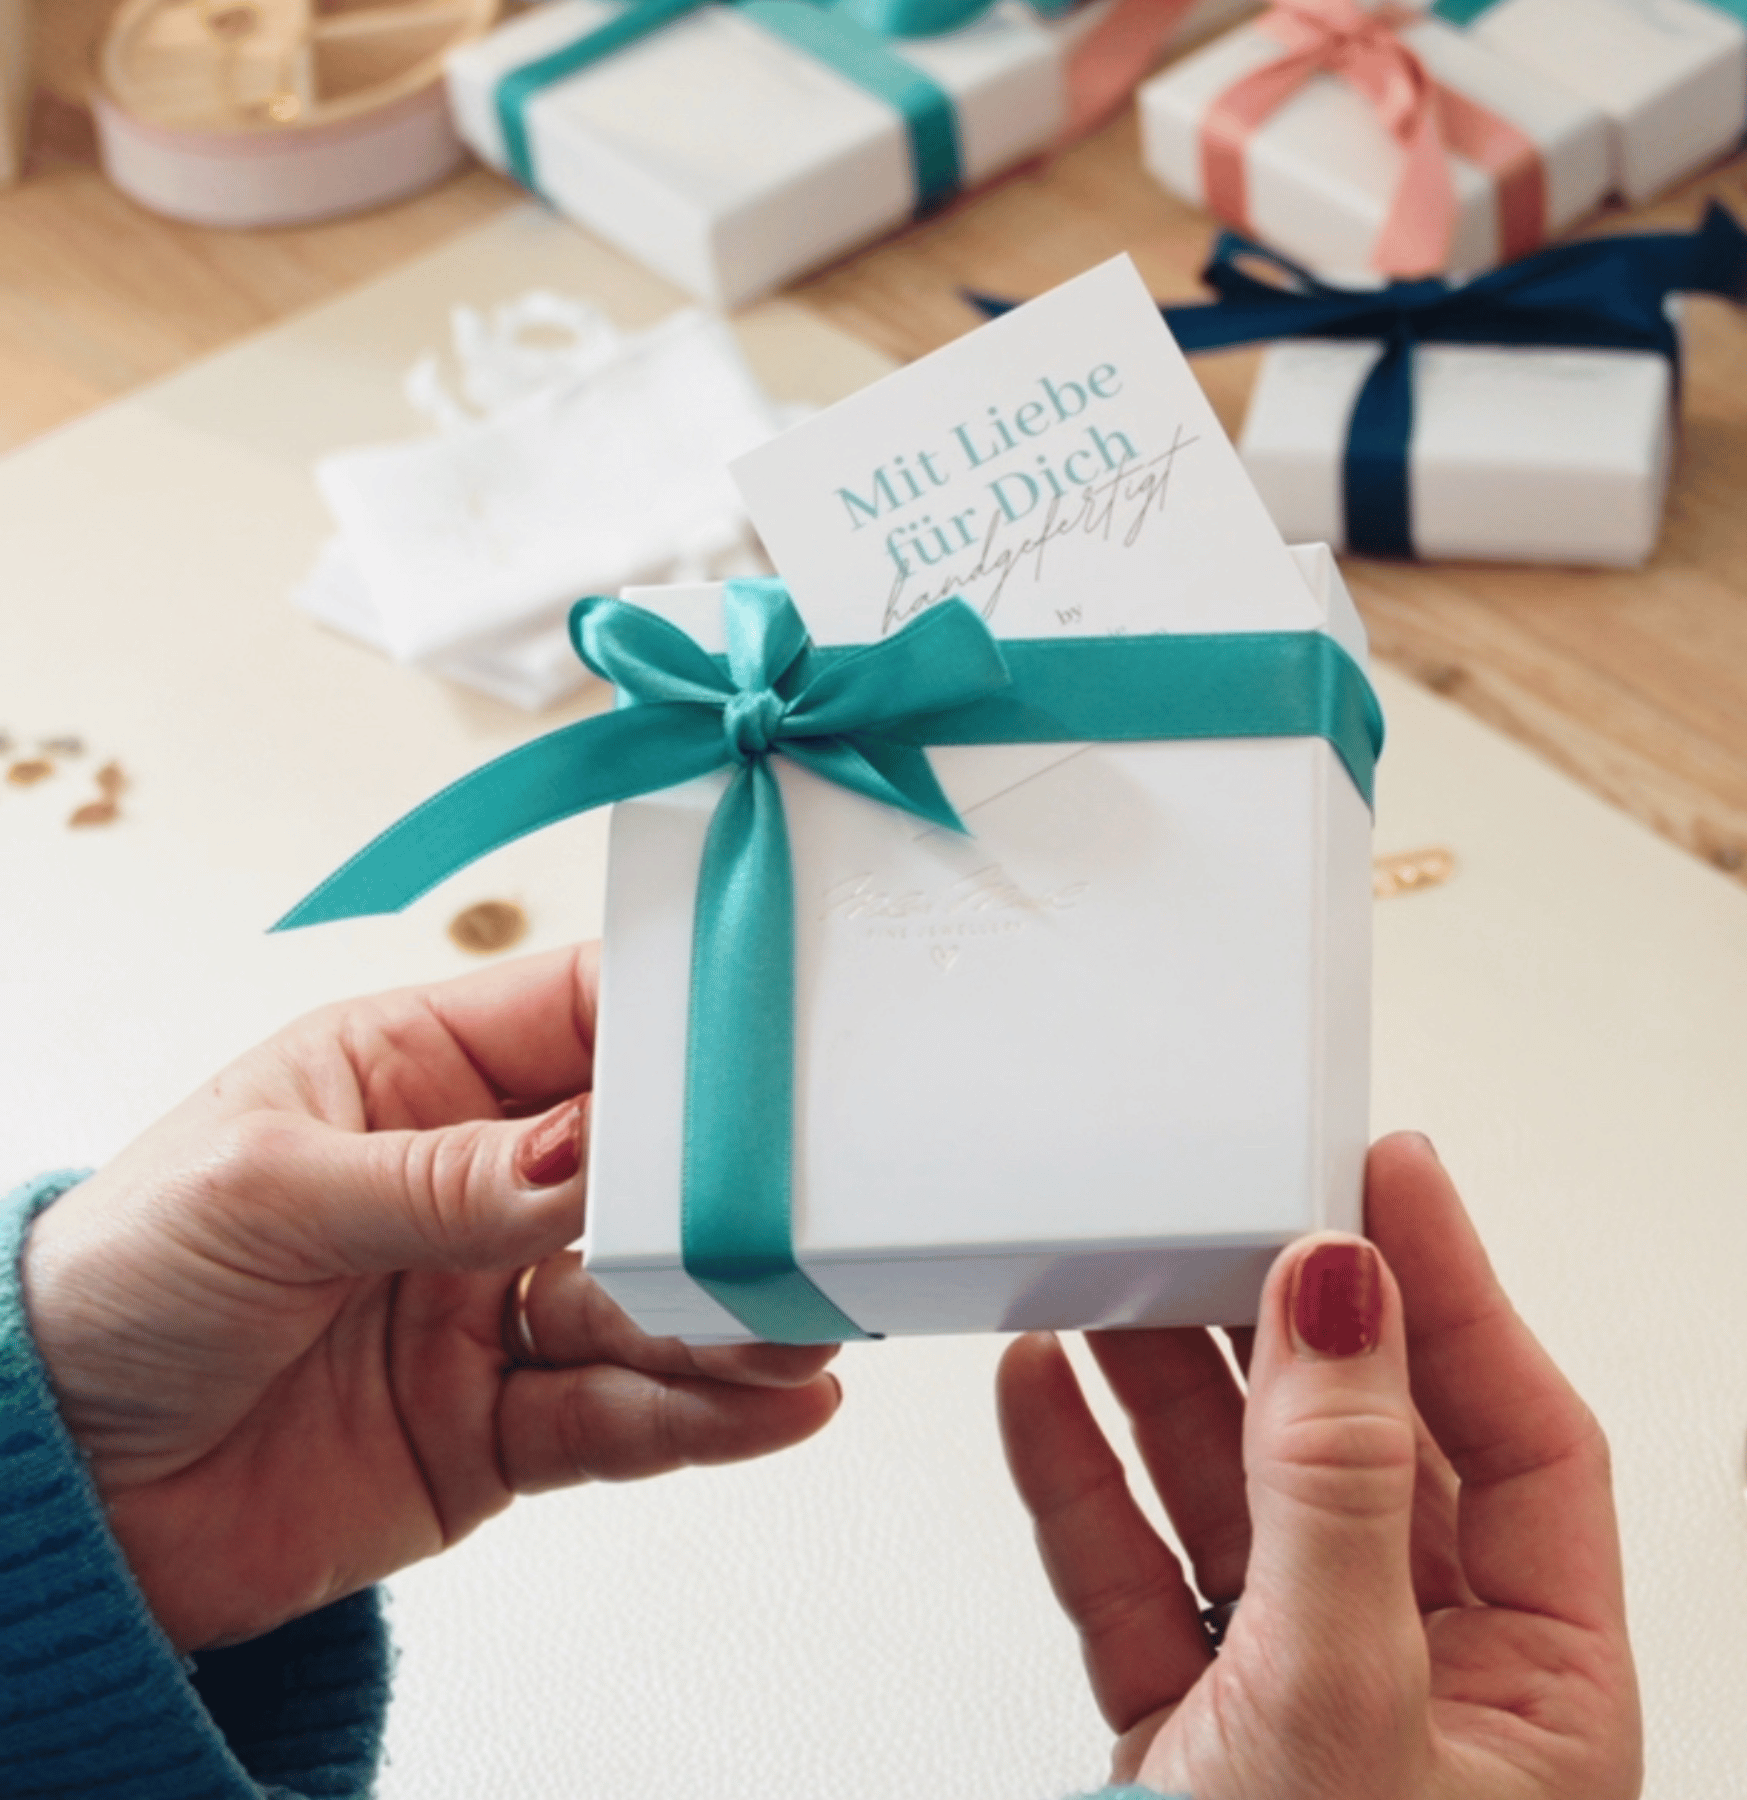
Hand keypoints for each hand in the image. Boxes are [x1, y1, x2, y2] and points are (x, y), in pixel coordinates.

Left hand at [21, 943, 839, 1653]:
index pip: (582, 1020)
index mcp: (416, 1074)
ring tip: (806, 1330)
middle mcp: (476, 1182)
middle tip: (811, 1213)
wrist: (53, 1498)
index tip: (772, 1044)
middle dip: (724, 1193)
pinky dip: (698, 1417)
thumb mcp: (264, 1193)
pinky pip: (617, 1417)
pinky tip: (773, 1408)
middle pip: (640, 1170)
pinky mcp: (498, 1427)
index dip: (679, 1026)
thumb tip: (590, 1158)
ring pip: (647, 1302)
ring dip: (728, 1317)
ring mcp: (493, 1307)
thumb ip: (441, 1181)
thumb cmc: (116, 1283)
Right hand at [997, 1133, 1640, 1799]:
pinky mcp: (1180, 1722)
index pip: (1509, 1429)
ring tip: (1110, 1268)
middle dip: (1280, 1317)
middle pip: (1354, 1439)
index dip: (1448, 1286)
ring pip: (1228, 1489)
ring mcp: (1289, 1690)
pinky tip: (1041, 1388)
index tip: (1377, 1168)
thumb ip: (1334, 1492)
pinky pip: (1127, 1565)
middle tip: (1224, 1201)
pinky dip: (1075, 1474)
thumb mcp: (1342, 1709)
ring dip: (1162, 1376)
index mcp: (1533, 1678)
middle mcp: (1419, 1670)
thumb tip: (1346, 1295)